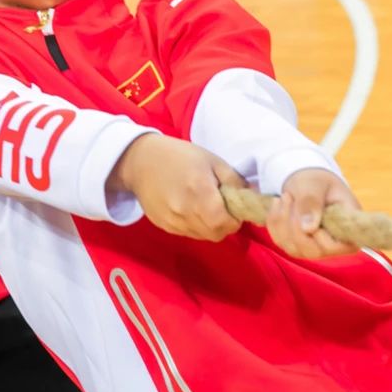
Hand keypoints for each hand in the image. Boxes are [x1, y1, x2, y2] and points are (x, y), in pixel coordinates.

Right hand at [111, 133, 244, 240]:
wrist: (139, 161)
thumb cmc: (179, 156)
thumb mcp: (212, 160)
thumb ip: (234, 181)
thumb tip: (252, 197)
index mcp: (200, 193)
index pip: (227, 224)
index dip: (235, 218)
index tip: (233, 206)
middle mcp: (185, 212)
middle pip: (216, 234)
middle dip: (224, 224)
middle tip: (220, 206)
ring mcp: (173, 221)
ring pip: (202, 236)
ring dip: (209, 225)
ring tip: (203, 205)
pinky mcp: (164, 226)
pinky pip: (188, 233)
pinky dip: (194, 225)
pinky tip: (188, 207)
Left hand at [267, 168, 360, 258]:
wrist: (305, 183)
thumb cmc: (316, 181)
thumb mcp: (314, 184)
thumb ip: (312, 202)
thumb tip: (308, 229)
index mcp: (348, 230)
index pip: (336, 247)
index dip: (320, 234)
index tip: (311, 208)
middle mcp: (334, 246)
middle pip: (311, 251)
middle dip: (294, 223)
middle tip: (288, 196)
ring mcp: (313, 249)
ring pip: (292, 248)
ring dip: (281, 220)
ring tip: (285, 196)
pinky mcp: (295, 246)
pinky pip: (279, 241)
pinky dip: (274, 221)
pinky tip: (277, 204)